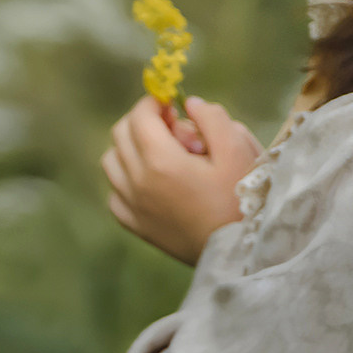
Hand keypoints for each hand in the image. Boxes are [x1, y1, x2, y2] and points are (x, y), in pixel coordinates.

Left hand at [102, 97, 260, 265]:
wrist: (238, 251)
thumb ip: (212, 118)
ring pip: (112, 161)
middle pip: (121, 134)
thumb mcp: (237, 150)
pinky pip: (115, 192)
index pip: (140, 115)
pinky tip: (152, 182)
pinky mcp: (135, 225)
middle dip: (142, 121)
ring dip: (130, 148)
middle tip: (171, 127)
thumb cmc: (241, 198)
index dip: (154, 102)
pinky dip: (126, 179)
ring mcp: (132, 206)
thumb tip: (189, 103)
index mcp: (160, 160)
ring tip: (160, 154)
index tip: (171, 104)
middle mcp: (137, 181)